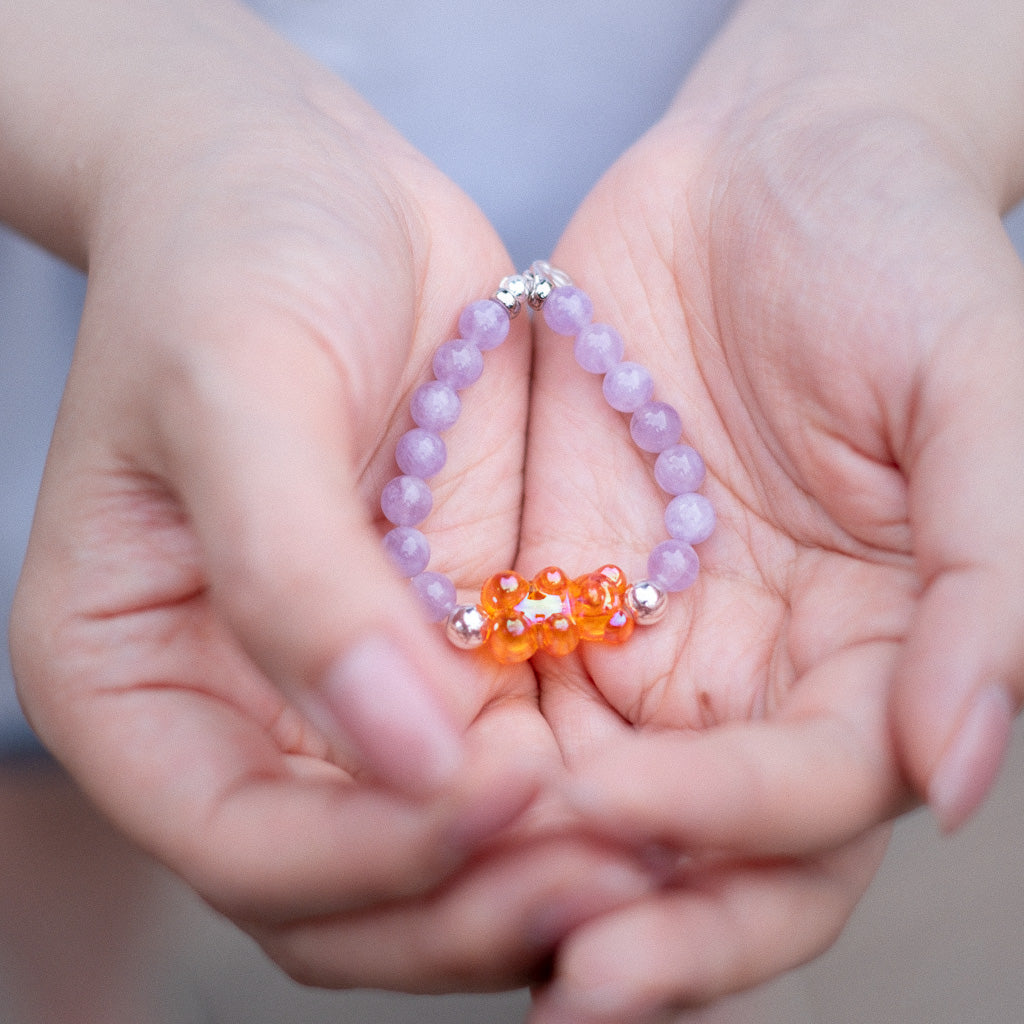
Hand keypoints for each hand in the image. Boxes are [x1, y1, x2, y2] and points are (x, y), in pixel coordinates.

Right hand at [8, 0, 650, 990]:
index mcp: (135, 681)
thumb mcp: (238, 387)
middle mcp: (240, 716)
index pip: (239, 844)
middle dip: (470, 899)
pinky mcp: (447, 653)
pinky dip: (577, 806)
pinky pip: (509, 773)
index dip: (366, 854)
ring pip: (437, 859)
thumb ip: (295, 577)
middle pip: (344, 893)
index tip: (503, 786)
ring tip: (659, 851)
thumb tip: (396, 753)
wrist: (313, 192)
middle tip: (610, 869)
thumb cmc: (233, 258)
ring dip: (538, 876)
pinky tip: (662, 788)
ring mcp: (352, 697)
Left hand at [522, 7, 1023, 1015]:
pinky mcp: (566, 592)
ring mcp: (662, 642)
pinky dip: (478, 767)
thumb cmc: (891, 257)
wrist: (765, 171)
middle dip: (647, 916)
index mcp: (884, 653)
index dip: (734, 822)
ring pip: (606, 806)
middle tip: (564, 977)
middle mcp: (768, 675)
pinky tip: (419, 802)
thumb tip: (960, 772)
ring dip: (543, 872)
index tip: (629, 813)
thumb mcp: (971, 388)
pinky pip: (519, 705)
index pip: (817, 796)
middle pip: (716, 849)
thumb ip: (989, 578)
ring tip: (461, 914)